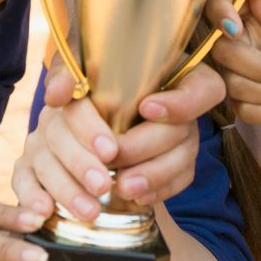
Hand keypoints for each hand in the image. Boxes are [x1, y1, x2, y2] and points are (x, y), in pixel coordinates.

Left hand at [13, 60, 225, 219]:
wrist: (98, 101)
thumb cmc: (92, 74)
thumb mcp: (81, 62)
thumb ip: (68, 72)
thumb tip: (57, 94)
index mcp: (178, 71)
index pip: (203, 88)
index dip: (180, 102)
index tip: (146, 108)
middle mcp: (188, 105)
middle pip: (184, 129)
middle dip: (146, 146)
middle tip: (114, 157)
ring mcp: (187, 135)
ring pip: (183, 159)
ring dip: (152, 176)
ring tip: (122, 187)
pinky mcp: (180, 162)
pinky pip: (179, 181)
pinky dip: (156, 191)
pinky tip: (134, 198)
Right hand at [209, 0, 260, 144]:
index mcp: (257, 17)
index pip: (221, 3)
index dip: (221, 12)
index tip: (236, 27)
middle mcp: (243, 43)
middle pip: (221, 50)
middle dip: (258, 65)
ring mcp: (239, 74)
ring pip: (231, 83)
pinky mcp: (242, 103)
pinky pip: (241, 107)